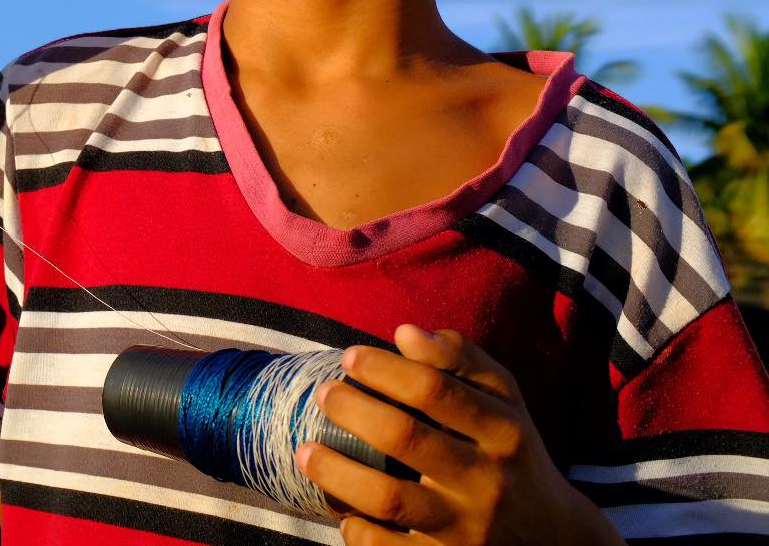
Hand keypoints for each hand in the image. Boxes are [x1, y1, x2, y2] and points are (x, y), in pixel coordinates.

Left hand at [296, 325, 623, 545]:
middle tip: (323, 393)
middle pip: (405, 438)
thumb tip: (404, 333)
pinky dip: (356, 529)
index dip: (384, 369)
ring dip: (336, 472)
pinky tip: (343, 510)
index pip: (435, 390)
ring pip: (388, 499)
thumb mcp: (503, 400)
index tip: (349, 357)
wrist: (554, 538)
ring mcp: (466, 528)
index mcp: (503, 432)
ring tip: (303, 451)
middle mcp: (486, 481)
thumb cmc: (511, 452)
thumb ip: (459, 359)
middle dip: (352, 410)